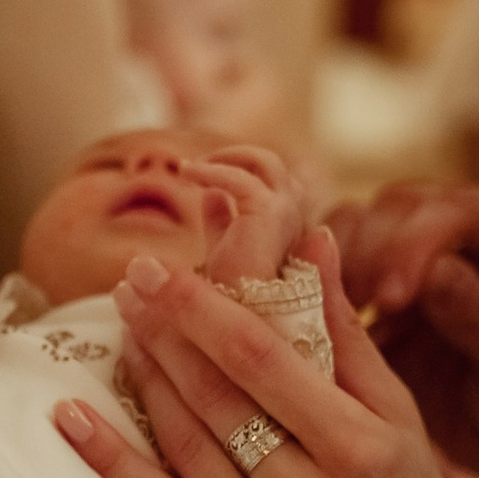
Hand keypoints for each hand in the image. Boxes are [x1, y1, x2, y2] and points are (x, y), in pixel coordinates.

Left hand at [54, 227, 472, 477]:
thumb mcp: (402, 425)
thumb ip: (349, 338)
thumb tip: (314, 242)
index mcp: (363, 450)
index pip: (266, 363)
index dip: (205, 309)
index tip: (164, 268)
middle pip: (217, 400)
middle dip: (165, 332)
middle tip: (130, 280)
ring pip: (186, 448)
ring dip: (144, 381)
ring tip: (123, 329)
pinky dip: (112, 462)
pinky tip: (74, 418)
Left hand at [194, 141, 307, 286]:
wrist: (227, 320)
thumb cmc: (224, 296)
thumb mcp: (220, 252)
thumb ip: (220, 225)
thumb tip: (211, 196)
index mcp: (283, 231)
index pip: (266, 187)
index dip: (231, 176)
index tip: (194, 174)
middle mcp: (292, 222)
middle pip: (274, 170)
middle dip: (237, 159)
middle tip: (195, 167)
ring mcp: (287, 216)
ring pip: (268, 164)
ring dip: (228, 157)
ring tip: (190, 168)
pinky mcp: (270, 214)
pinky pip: (242, 179)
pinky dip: (211, 171)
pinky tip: (186, 173)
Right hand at [336, 186, 478, 477]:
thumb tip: (431, 273)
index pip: (452, 212)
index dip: (412, 247)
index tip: (390, 300)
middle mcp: (465, 226)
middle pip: (393, 211)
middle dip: (364, 256)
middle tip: (344, 312)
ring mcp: (419, 254)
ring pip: (355, 232)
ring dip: (330, 270)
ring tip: (319, 323)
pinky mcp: (384, 291)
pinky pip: (335, 274)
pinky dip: (314, 296)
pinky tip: (305, 333)